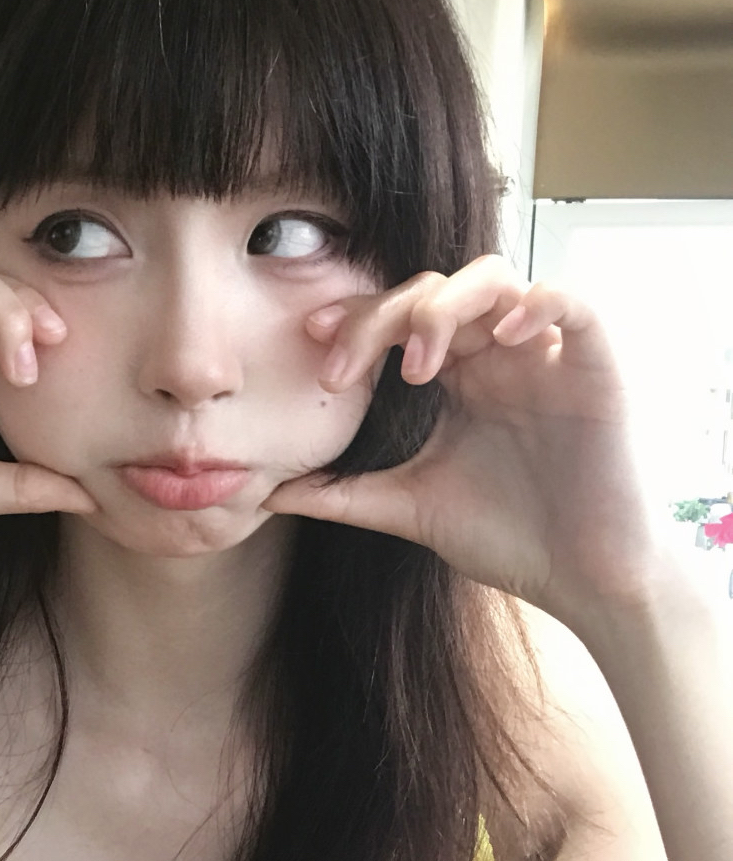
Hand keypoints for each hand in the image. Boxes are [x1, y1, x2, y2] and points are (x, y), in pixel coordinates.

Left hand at [262, 254, 668, 631]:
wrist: (580, 582)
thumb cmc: (505, 538)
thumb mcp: (407, 507)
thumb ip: (342, 493)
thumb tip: (267, 494)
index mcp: (453, 376)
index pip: (397, 316)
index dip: (355, 316)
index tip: (312, 340)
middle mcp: (495, 355)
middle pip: (433, 289)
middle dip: (380, 316)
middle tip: (344, 370)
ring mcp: (543, 357)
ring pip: (494, 278)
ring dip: (445, 307)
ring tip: (418, 364)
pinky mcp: (594, 367)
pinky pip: (571, 302)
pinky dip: (535, 304)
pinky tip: (501, 338)